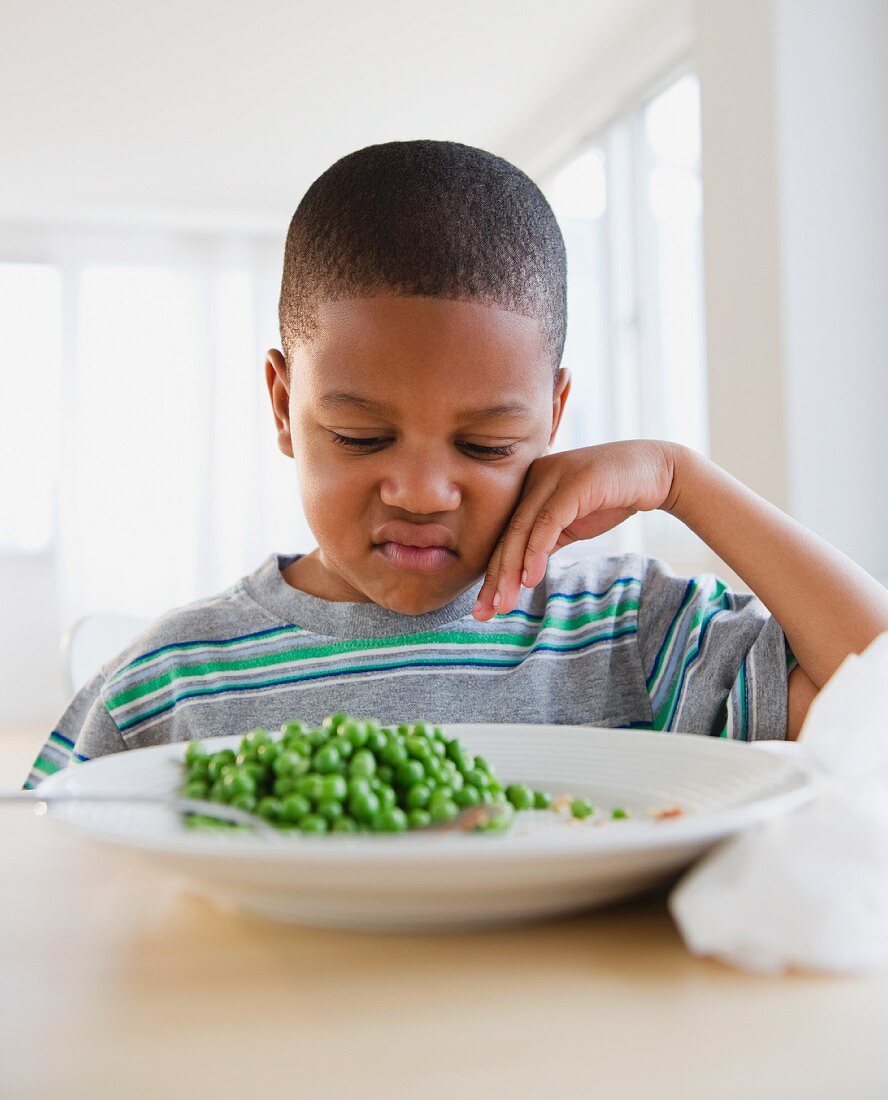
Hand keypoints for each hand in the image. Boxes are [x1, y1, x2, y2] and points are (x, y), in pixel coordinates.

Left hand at [472, 440, 677, 619]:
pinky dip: (536, 551)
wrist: (657, 471)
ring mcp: (553, 476)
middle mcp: (535, 476)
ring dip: (511, 570)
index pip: (505, 534)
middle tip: (485, 612)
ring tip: (504, 603)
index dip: (493, 572)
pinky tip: (531, 578)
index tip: (484, 607)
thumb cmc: (612, 496)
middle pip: (507, 534)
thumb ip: (546, 540)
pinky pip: (548, 521)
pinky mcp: (574, 482)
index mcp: (529, 485)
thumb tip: (521, 573)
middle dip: (495, 577)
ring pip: (522, 529)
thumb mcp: (572, 523)